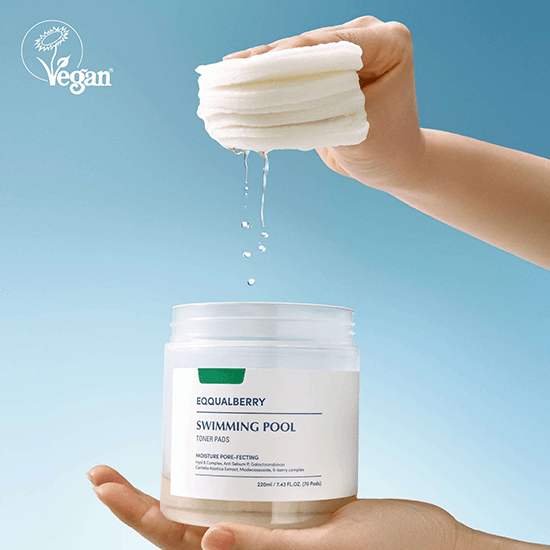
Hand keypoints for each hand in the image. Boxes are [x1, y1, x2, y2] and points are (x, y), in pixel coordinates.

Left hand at [88, 465, 463, 549]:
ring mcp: (274, 531)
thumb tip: (204, 541)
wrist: (442, 546)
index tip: (100, 480)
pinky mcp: (296, 512)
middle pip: (181, 527)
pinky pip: (251, 492)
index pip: (176, 543)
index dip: (134, 514)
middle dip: (140, 498)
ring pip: (212, 507)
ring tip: (153, 450)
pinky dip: (227, 469)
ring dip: (179, 481)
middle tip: (103, 468)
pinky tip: (221, 443)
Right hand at [224, 16, 423, 193]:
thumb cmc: (385, 149)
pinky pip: (297, 71)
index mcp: (388, 42)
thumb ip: (319, 105)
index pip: (331, 44)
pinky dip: (271, 80)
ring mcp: (347, 53)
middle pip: (310, 45)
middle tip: (230, 69)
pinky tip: (241, 80)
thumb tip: (271, 94)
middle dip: (270, 60)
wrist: (390, 165)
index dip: (291, 55)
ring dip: (263, 67)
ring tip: (226, 73)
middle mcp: (368, 38)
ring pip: (298, 56)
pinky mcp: (329, 71)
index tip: (255, 66)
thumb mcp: (354, 127)